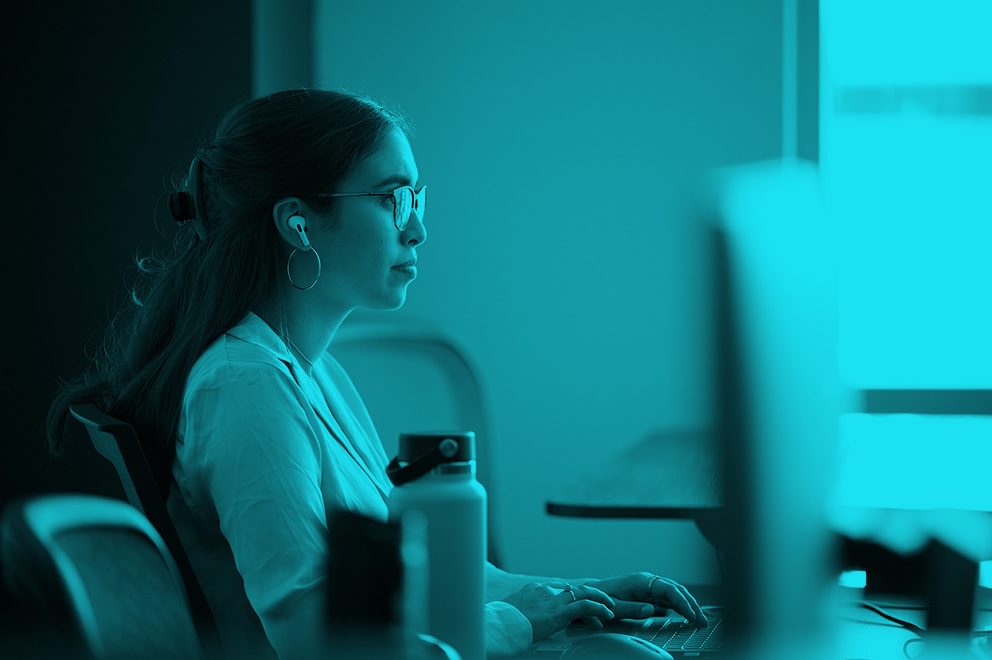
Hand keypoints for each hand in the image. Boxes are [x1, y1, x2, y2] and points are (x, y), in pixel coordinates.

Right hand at [502, 582, 615, 641]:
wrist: (500, 626)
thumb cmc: (502, 623)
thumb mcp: (512, 613)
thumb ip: (522, 612)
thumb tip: (521, 621)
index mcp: (533, 589)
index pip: (559, 589)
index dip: (572, 596)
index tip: (579, 603)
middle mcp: (545, 590)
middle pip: (573, 587)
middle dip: (591, 592)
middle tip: (602, 599)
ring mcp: (552, 599)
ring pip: (583, 592)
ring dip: (600, 598)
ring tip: (610, 607)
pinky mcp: (559, 612)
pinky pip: (585, 606)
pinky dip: (598, 608)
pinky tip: (606, 614)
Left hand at [582, 572, 706, 626]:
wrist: (591, 593)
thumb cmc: (601, 598)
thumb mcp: (615, 606)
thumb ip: (633, 609)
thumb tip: (652, 611)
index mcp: (641, 581)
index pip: (669, 590)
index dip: (683, 603)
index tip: (692, 616)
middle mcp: (647, 581)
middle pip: (676, 590)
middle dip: (691, 604)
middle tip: (703, 620)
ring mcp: (648, 587)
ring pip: (674, 593)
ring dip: (688, 605)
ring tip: (699, 619)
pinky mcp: (647, 593)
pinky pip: (667, 599)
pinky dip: (679, 606)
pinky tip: (686, 616)